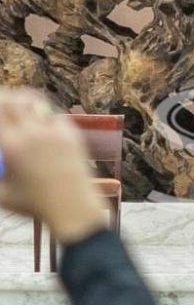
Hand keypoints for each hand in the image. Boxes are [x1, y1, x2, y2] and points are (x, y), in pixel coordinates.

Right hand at [0, 89, 106, 243]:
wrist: (74, 208)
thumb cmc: (35, 206)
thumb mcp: (2, 195)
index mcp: (12, 145)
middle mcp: (33, 133)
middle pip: (14, 100)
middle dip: (4, 96)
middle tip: (1, 99)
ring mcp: (55, 132)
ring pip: (36, 102)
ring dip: (23, 98)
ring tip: (17, 101)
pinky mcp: (72, 134)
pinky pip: (54, 114)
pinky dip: (43, 111)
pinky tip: (38, 115)